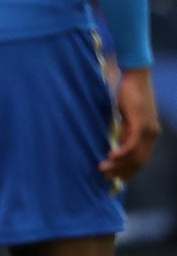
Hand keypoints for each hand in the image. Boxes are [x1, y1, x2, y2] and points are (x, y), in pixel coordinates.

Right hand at [102, 67, 160, 182]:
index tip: (115, 178)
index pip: (141, 159)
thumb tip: (115, 143)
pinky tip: (110, 156)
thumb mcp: (125, 117)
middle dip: (122, 172)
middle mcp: (152, 134)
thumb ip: (124, 129)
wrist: (135, 77)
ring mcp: (148, 130)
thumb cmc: (127, 94)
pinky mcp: (141, 125)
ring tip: (103, 170)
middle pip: (139, 162)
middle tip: (106, 178)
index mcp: (149, 133)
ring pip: (136, 156)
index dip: (128, 171)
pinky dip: (121, 153)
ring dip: (119, 165)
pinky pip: (132, 145)